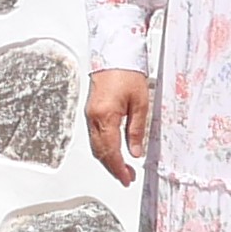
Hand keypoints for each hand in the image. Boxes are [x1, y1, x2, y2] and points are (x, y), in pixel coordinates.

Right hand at [87, 69, 153, 183]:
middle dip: (112, 167)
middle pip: (100, 151)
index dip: (118, 168)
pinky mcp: (91, 110)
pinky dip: (103, 148)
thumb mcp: (140, 103)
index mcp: (106, 116)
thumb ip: (136, 130)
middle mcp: (93, 117)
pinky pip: (94, 136)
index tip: (126, 179)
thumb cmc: (128, 72)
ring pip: (95, 145)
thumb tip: (135, 152)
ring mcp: (90, 114)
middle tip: (126, 177)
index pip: (111, 151)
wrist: (115, 52)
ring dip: (108, 159)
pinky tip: (113, 151)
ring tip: (122, 168)